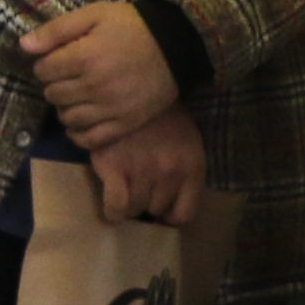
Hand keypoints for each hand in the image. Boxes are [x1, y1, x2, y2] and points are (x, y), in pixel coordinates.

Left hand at [26, 0, 177, 146]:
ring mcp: (111, 108)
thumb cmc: (131, 26)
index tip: (58, 59)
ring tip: (77, 94)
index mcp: (85, 57)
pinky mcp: (125, 123)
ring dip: (66, 107)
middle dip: (55, 84)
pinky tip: (81, 119)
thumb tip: (23, 46)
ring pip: (68, 118)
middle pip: (53, 95)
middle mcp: (95, 87)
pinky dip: (79, 133)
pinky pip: (90, 140)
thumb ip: (56, 30)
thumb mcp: (93, 15)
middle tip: (69, 75)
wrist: (175, 44)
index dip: (46, 63)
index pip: (43, 71)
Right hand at [89, 104, 205, 222]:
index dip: (170, 216)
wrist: (135, 88)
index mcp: (192, 167)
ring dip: (129, 202)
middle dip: (148, 201)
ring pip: (135, 208)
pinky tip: (112, 207)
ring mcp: (141, 170)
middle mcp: (169, 172)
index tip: (161, 210)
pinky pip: (115, 205)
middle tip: (140, 184)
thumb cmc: (164, 119)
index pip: (184, 214)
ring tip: (125, 185)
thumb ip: (186, 173)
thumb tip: (170, 209)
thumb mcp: (189, 143)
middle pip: (156, 210)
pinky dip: (112, 211)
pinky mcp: (114, 166)